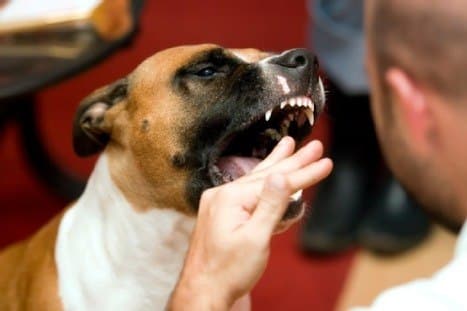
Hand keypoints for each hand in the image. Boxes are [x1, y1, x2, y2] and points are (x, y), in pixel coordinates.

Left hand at [169, 137, 332, 309]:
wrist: (202, 291)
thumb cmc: (227, 271)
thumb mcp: (255, 239)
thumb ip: (269, 205)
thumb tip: (281, 176)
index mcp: (231, 198)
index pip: (277, 183)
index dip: (304, 174)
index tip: (326, 163)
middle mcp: (222, 195)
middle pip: (266, 175)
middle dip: (294, 162)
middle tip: (315, 147)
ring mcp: (220, 202)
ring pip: (255, 180)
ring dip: (277, 164)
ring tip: (289, 146)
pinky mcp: (221, 212)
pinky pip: (247, 193)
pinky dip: (263, 184)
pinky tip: (270, 175)